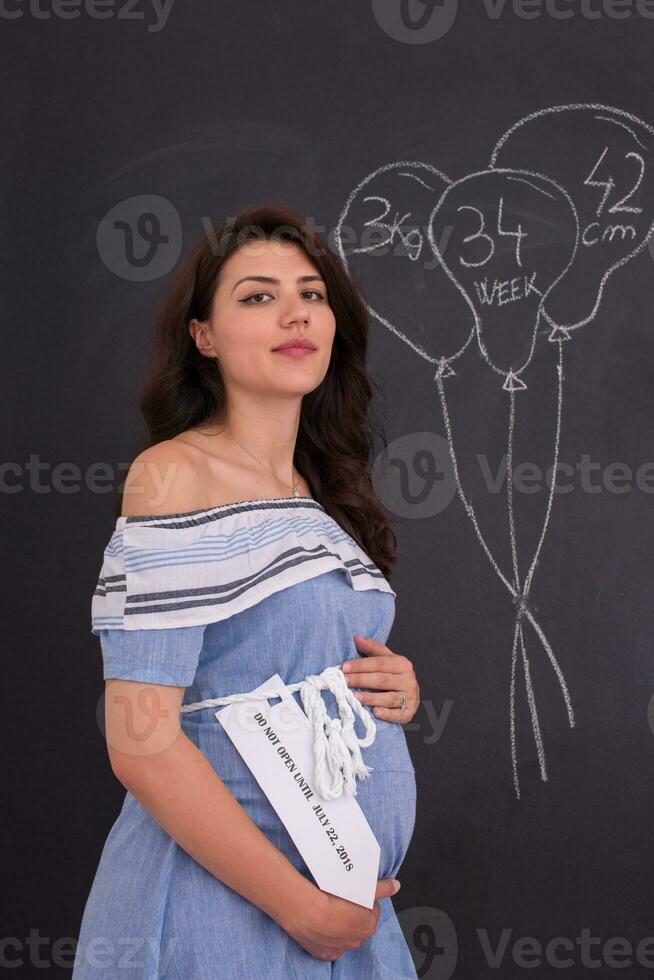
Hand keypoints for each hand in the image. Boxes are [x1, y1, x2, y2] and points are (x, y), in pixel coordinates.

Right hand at [281, 878, 400, 960]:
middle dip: (352, 914)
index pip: (371, 911)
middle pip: (357, 924)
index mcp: (368, 926)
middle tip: (342, 901)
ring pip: (343, 935)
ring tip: (330, 910)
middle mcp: (357, 941)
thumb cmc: (335, 900)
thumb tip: (395, 886)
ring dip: (339, 925)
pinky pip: (328, 945)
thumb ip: (381, 888)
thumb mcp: (363, 889)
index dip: (364, 900)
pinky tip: (322, 925)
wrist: (309, 913)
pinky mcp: (324, 954)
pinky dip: (326, 937)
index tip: (355, 894)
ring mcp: (340, 949)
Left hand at [340, 635, 419, 723]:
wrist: (410, 694)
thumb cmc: (393, 674)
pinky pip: (398, 714)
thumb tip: (356, 638)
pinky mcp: (409, 712)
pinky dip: (387, 714)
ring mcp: (410, 697)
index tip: (343, 667)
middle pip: (382, 680)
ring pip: (389, 697)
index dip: (361, 665)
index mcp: (402, 664)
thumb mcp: (385, 659)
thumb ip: (372, 648)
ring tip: (355, 697)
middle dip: (361, 680)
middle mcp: (408, 680)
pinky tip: (375, 712)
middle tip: (343, 682)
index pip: (379, 663)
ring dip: (371, 698)